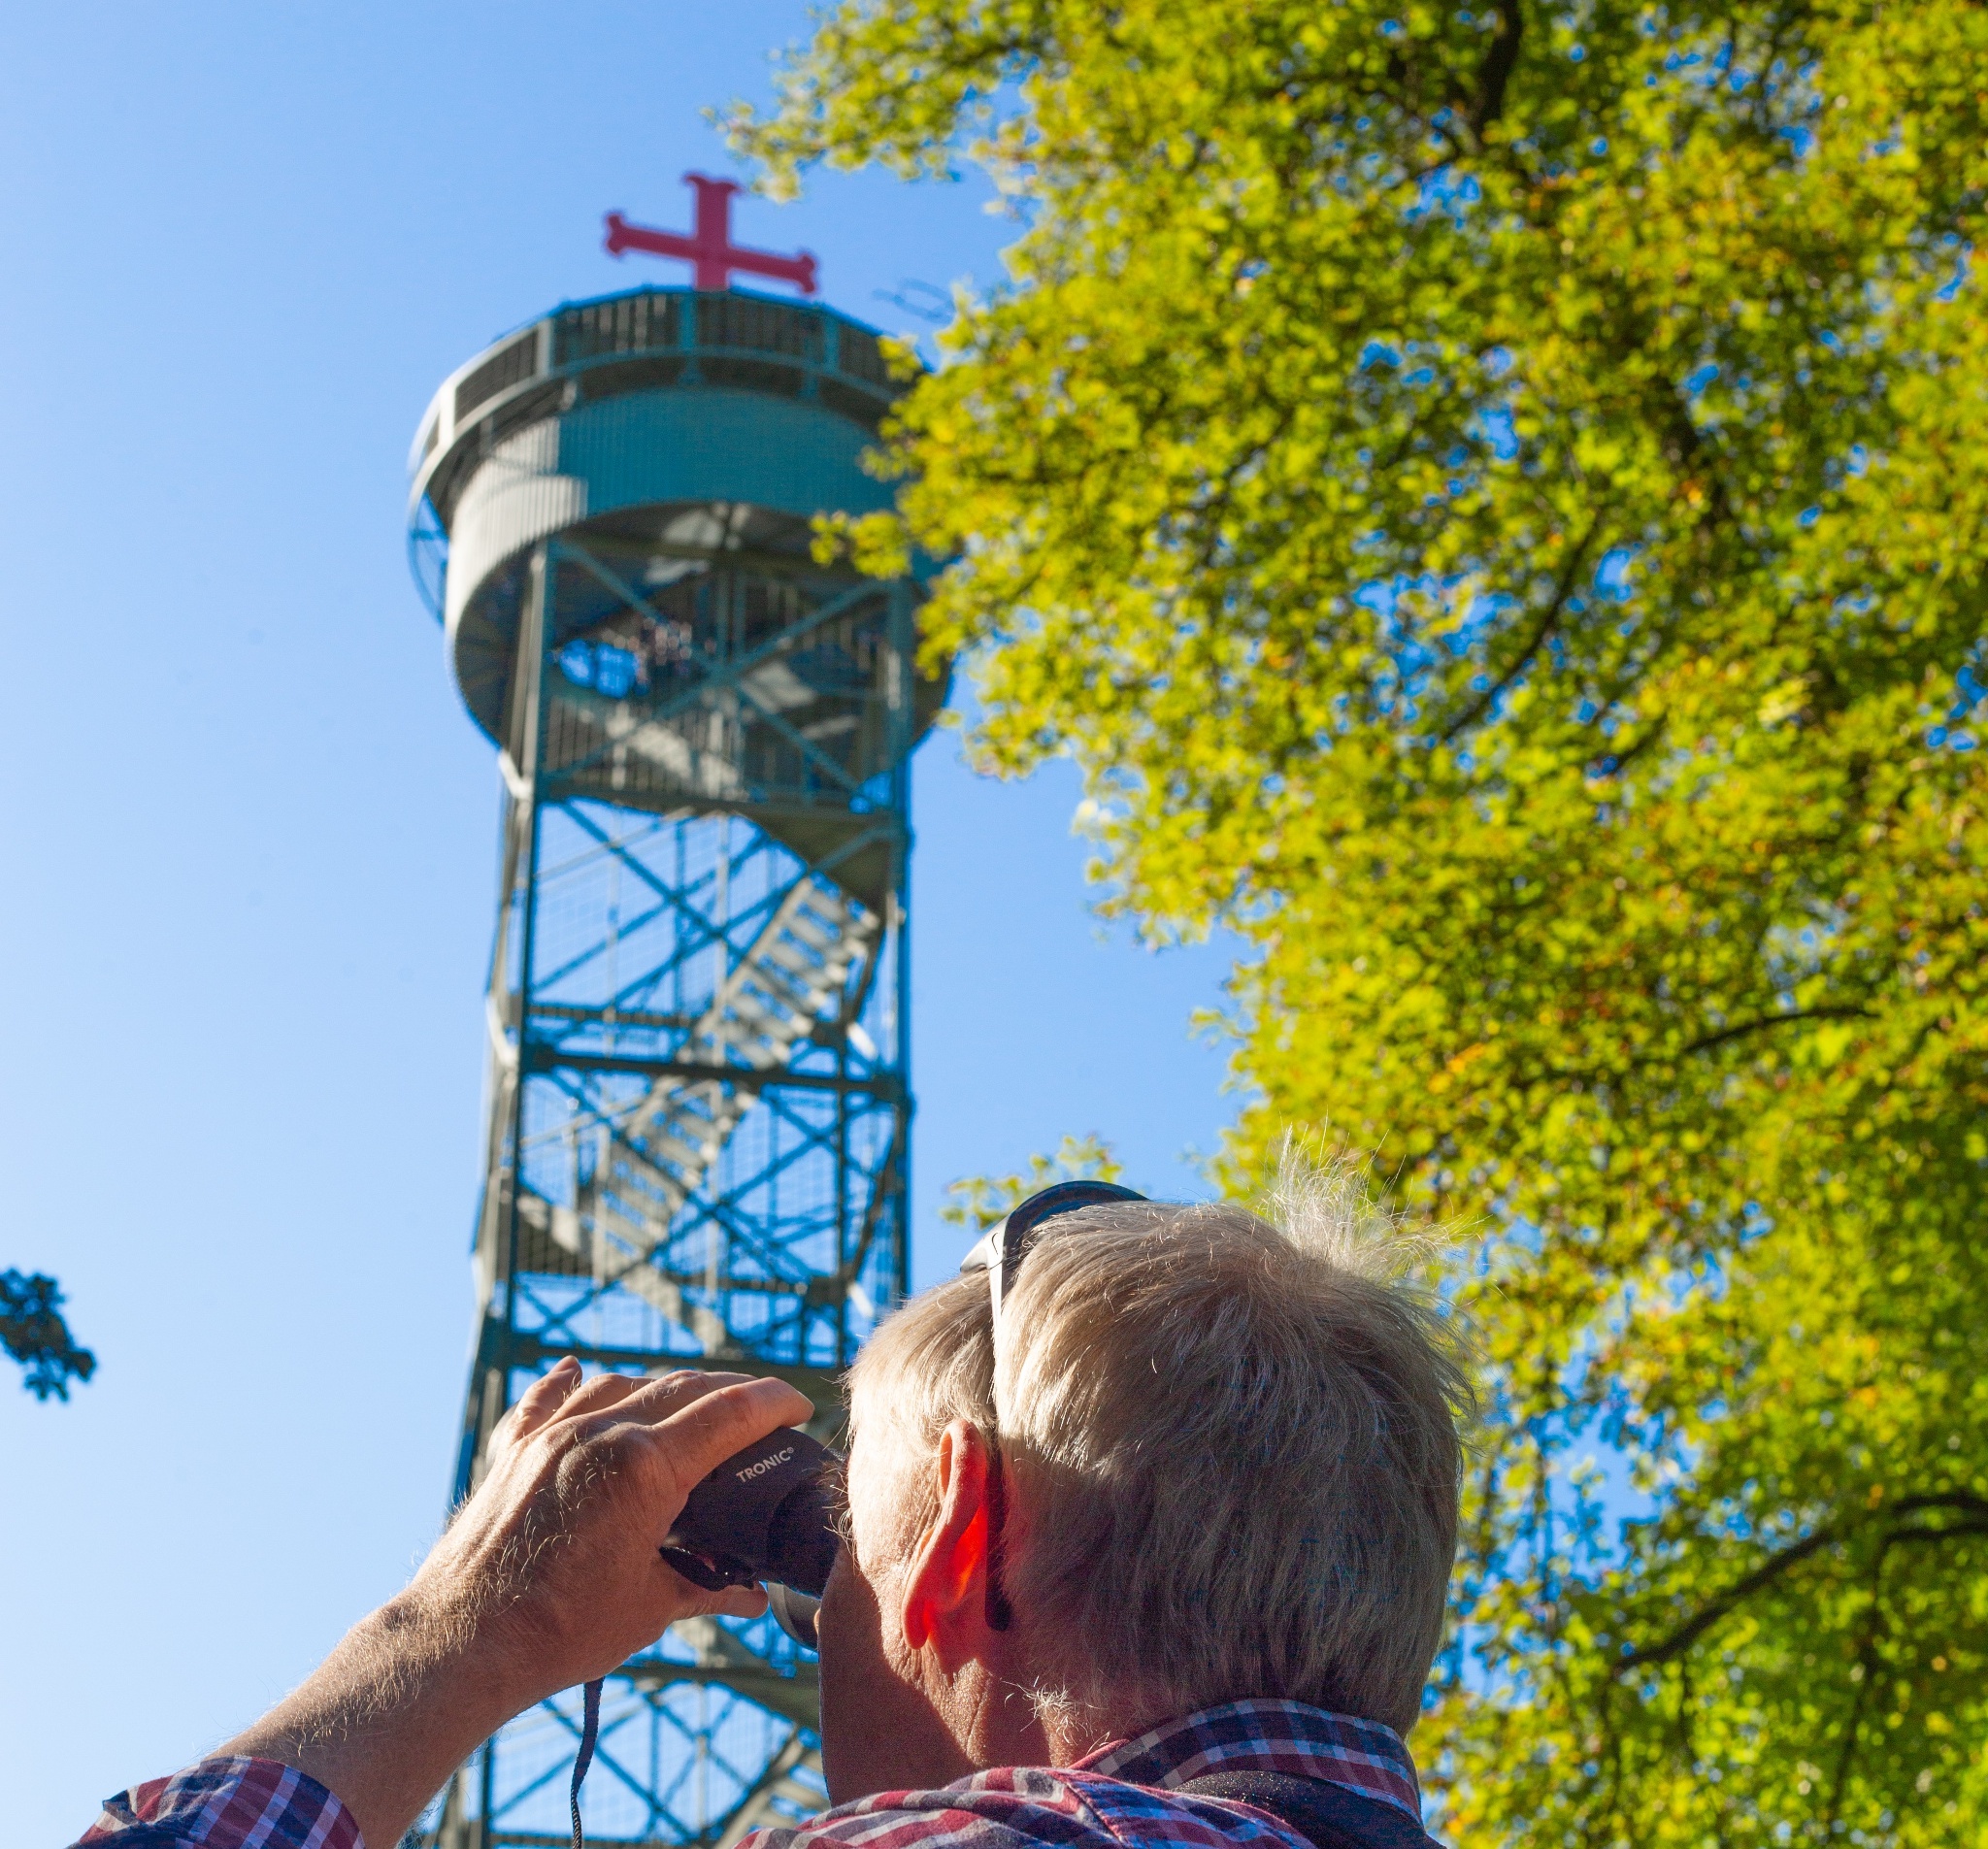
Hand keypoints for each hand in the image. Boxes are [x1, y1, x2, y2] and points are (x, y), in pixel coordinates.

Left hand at [408, 1359, 814, 1703]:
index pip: (731, 1413)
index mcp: (646, 1467)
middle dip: (731, 1393)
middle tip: (760, 1407)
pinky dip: (572, 1382)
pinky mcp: (515, 1449)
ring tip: (689, 1403)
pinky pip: (550, 1397)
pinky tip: (579, 1369)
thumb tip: (750, 1596)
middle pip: (685, 1388)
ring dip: (664, 1387)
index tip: (800, 1404)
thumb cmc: (559, 1631)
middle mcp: (602, 1432)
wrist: (462, 1642)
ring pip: (623, 1382)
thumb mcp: (650, 1608)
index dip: (775, 1403)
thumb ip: (705, 1587)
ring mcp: (554, 1434)